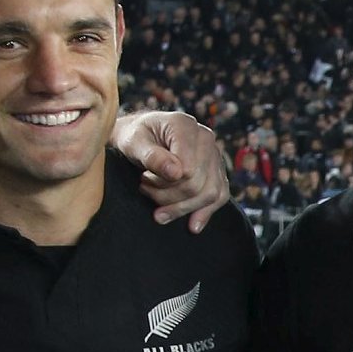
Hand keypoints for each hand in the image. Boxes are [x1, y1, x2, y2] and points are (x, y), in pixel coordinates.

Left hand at [115, 110, 232, 229]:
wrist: (139, 135)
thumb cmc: (133, 137)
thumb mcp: (132, 142)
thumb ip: (152, 156)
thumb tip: (176, 173)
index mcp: (185, 126)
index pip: (188, 169)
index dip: (165, 183)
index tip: (143, 179)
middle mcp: (205, 138)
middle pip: (199, 183)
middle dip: (170, 197)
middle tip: (145, 190)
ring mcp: (214, 154)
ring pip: (210, 193)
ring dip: (183, 208)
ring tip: (159, 208)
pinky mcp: (216, 170)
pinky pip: (220, 196)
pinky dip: (205, 212)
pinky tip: (192, 225)